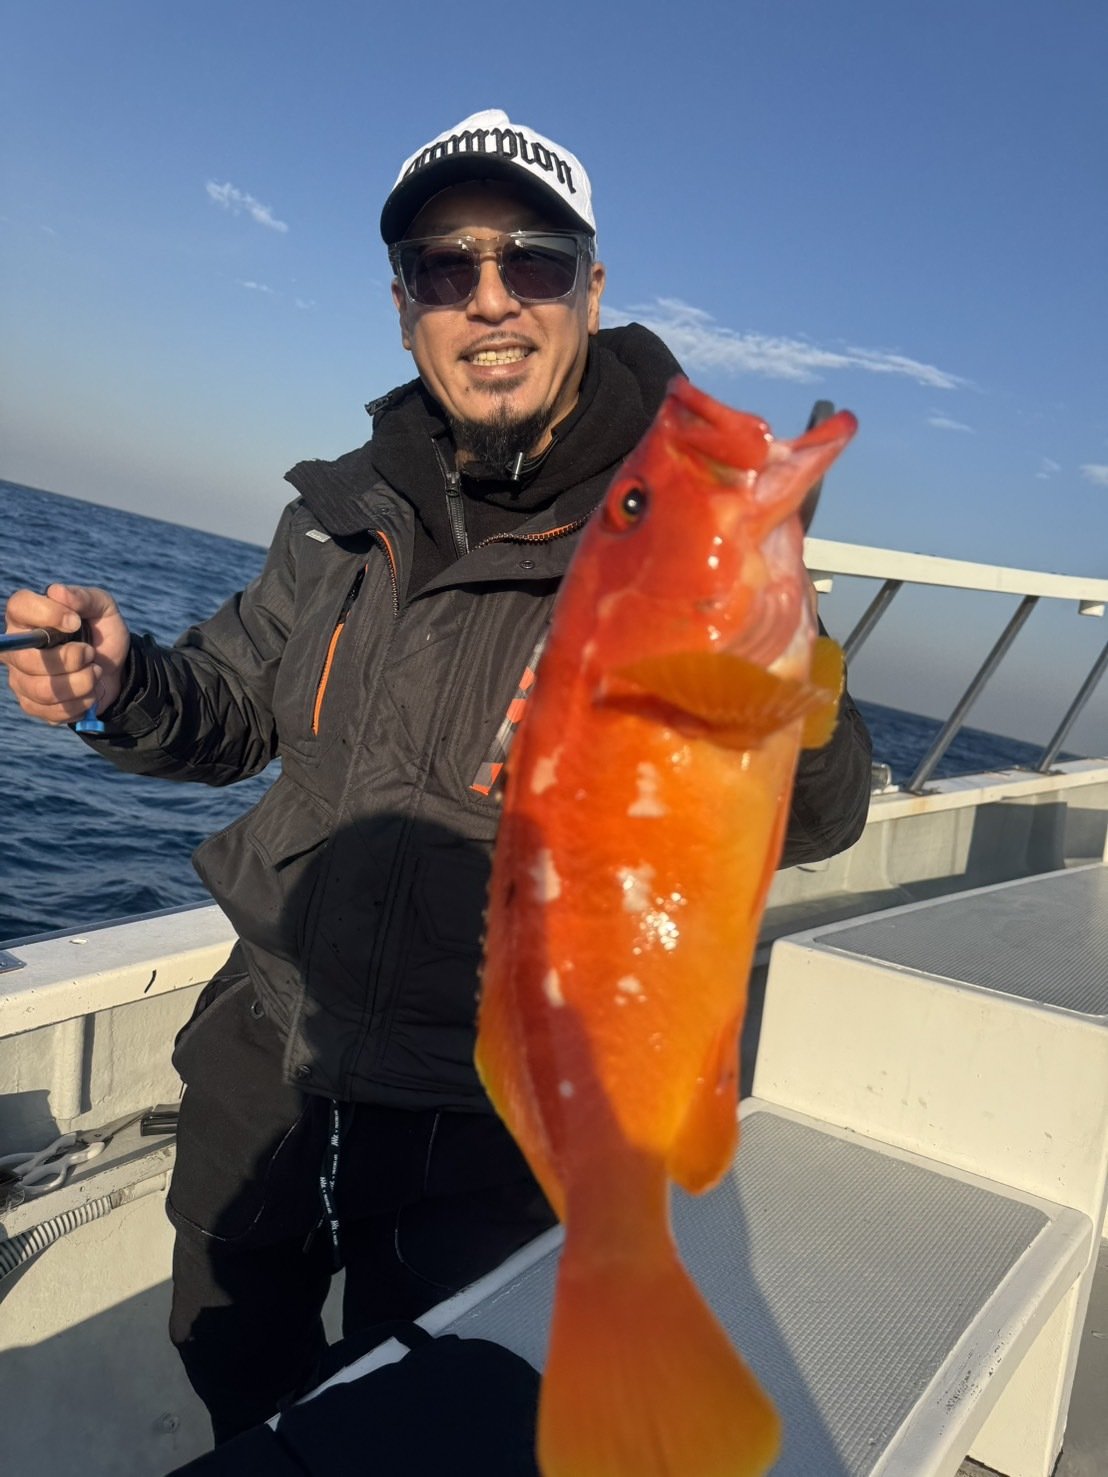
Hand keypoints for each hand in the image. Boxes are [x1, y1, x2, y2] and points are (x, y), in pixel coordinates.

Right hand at [2, 584, 130, 725]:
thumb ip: (84, 597)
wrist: (115, 670)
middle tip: (91, 654)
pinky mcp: (32, 704)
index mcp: (28, 615)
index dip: (47, 614)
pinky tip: (90, 693)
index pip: (19, 607)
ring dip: (81, 683)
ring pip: (41, 689)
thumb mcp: (103, 609)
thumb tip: (57, 592)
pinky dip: (80, 703)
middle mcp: (17, 647)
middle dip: (70, 659)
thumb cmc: (102, 633)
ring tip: (95, 673)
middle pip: (27, 658)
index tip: (75, 622)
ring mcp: (20, 678)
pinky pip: (51, 711)